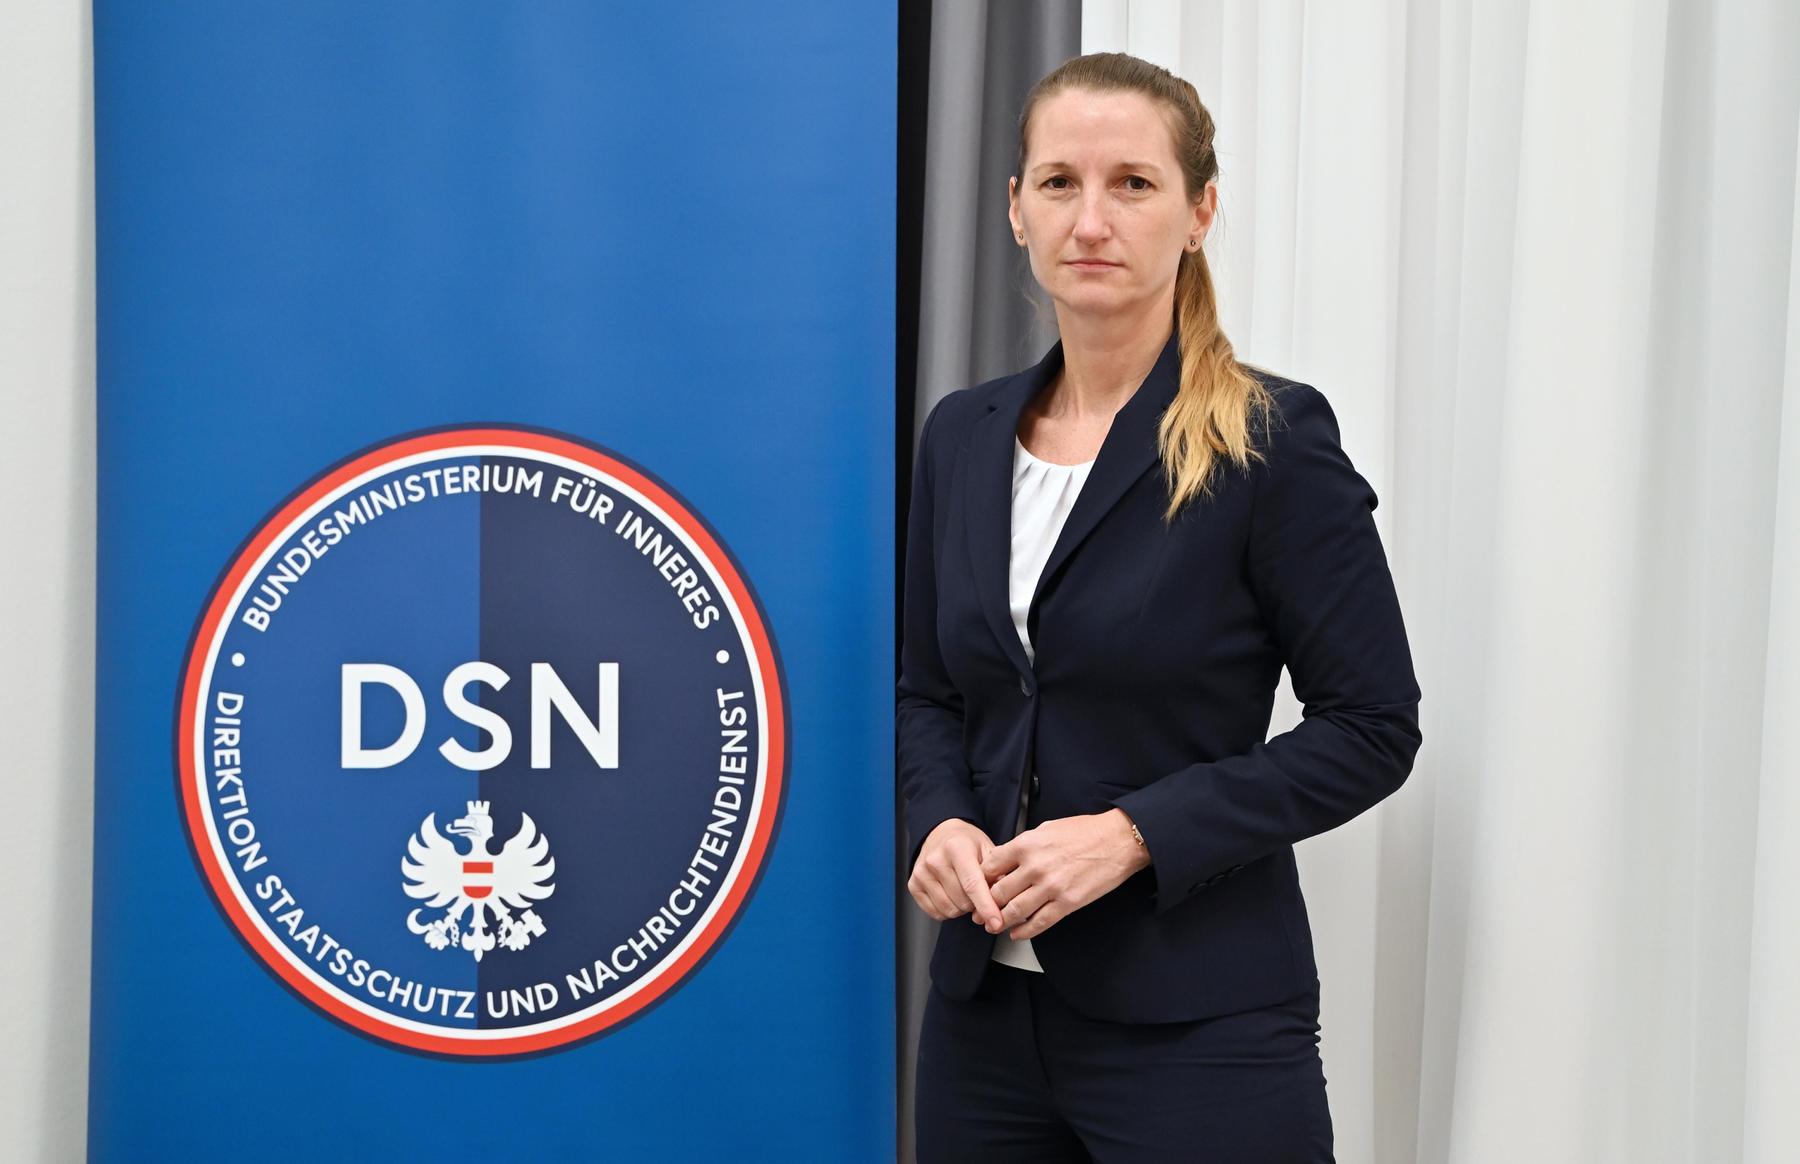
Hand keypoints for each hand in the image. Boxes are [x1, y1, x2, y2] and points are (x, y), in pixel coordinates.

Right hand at [908, 818, 1005, 931]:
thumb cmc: (967, 843)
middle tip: (978, 891)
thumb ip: (998, 873)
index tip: (996, 923)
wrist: (941, 834)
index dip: (986, 907)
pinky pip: (936, 913)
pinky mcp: (913, 885)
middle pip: (962, 901)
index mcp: (957, 848)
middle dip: (976, 904)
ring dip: (962, 908)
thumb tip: (1007, 899)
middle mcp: (935, 860)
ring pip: (949, 910)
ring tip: (964, 891)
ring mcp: (921, 873)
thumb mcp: (988, 849)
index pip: (972, 885)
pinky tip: (951, 895)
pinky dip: (948, 911)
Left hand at [979, 808, 1150, 941]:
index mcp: (1027, 845)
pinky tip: (1017, 933)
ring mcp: (1051, 887)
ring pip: (1015, 911)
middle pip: (998, 892)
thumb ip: (1024, 845)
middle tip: (981, 911)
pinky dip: (1024, 931)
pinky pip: (1039, 923)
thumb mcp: (1046, 829)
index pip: (991, 866)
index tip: (979, 886)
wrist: (1117, 841)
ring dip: (1000, 922)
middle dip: (986, 905)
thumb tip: (1006, 860)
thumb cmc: (1085, 832)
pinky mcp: (1067, 903)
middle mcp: (1035, 867)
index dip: (981, 879)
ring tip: (994, 926)